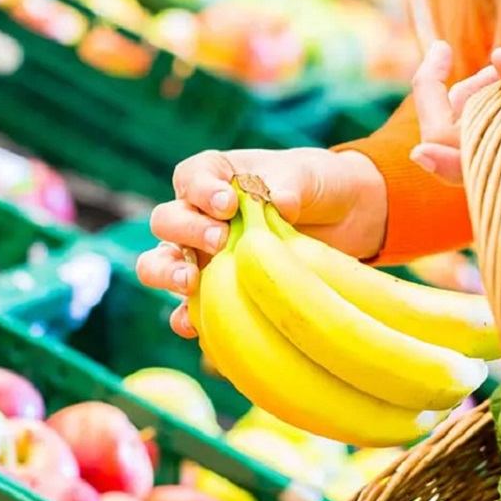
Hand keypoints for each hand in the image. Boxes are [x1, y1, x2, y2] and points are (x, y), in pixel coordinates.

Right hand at [136, 147, 387, 337]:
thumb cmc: (315, 187)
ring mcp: (202, 256)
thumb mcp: (308, 175)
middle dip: (187, 231)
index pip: (190, 178)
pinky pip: (188, 308)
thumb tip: (279, 203)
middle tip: (219, 240)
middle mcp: (199, 215)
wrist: (340, 221)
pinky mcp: (215, 292)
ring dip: (167, 272)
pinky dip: (186, 317)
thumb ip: (289, 183)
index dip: (200, 191)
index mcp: (215, 176)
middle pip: (167, 221)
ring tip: (190, 281)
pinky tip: (196, 325)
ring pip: (160, 263)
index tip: (227, 204)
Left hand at [410, 40, 500, 199]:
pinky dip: (476, 115)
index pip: (460, 150)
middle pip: (444, 142)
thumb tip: (500, 59)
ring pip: (455, 140)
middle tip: (467, 60)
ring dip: (471, 102)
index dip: (433, 123)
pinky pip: (468, 147)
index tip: (432, 88)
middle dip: (450, 95)